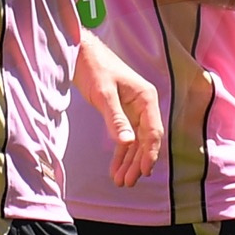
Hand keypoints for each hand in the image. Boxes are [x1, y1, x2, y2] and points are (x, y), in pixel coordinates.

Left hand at [73, 32, 162, 188]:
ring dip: (128, 161)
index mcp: (146, 99)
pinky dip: (120, 153)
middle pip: (145, 140)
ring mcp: (133, 110)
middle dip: (137, 162)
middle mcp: (144, 106)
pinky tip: (116, 167)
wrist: (81, 52)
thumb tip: (127, 143)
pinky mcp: (121, 113)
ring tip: (121, 181)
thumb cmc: (94, 67)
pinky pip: (125, 137)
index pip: (153, 132)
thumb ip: (116, 119)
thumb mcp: (103, 94)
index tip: (143, 172)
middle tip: (127, 182)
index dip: (149, 153)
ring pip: (135, 141)